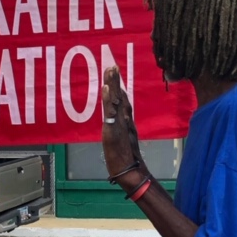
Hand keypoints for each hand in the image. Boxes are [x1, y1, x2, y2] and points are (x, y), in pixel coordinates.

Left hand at [102, 66, 144, 182]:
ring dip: (113, 85)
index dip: (119, 87)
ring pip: (116, 101)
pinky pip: (110, 112)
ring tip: (110, 70)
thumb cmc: (127, 160)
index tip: (115, 73)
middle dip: (116, 81)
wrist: (130, 170)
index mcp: (127, 122)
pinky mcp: (114, 130)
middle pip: (120, 97)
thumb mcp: (125, 142)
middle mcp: (125, 120)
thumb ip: (124, 131)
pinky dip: (108, 100)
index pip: (123, 101)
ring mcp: (120, 124)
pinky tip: (106, 88)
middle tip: (112, 65)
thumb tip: (121, 123)